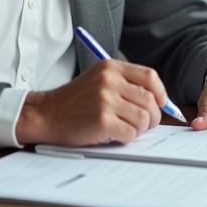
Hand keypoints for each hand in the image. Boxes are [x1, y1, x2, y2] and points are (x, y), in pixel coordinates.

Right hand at [15, 59, 166, 145]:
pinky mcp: (102, 120)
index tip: (160, 104)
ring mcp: (105, 100)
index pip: (150, 77)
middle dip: (153, 117)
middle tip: (144, 125)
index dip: (160, 93)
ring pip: (144, 118)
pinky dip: (127, 139)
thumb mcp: (99, 81)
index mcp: (110, 67)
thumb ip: (125, 85)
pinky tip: (114, 136)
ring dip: (139, 129)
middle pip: (150, 100)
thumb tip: (159, 101)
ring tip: (126, 130)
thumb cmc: (74, 101)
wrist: (46, 114)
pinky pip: (131, 133)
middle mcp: (109, 81)